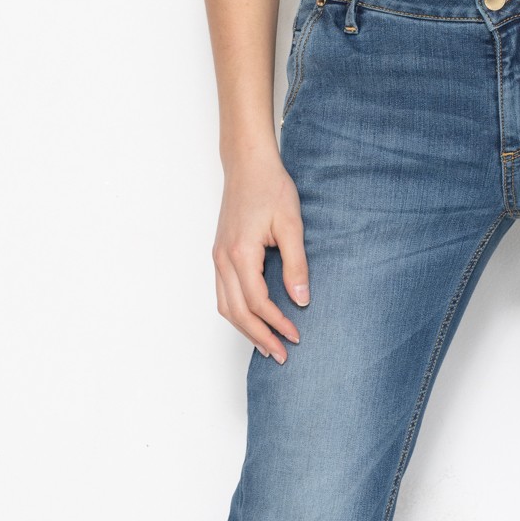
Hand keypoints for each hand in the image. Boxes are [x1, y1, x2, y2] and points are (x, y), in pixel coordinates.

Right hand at [214, 144, 310, 359]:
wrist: (248, 165)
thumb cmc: (271, 188)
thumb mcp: (292, 225)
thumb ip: (296, 264)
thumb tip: (301, 299)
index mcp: (241, 253)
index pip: (258, 302)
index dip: (277, 323)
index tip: (296, 335)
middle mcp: (223, 259)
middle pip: (237, 312)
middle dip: (259, 337)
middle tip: (281, 355)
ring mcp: (217, 257)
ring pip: (225, 306)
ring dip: (245, 329)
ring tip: (266, 346)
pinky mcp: (219, 254)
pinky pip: (223, 293)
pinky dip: (236, 313)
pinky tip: (252, 320)